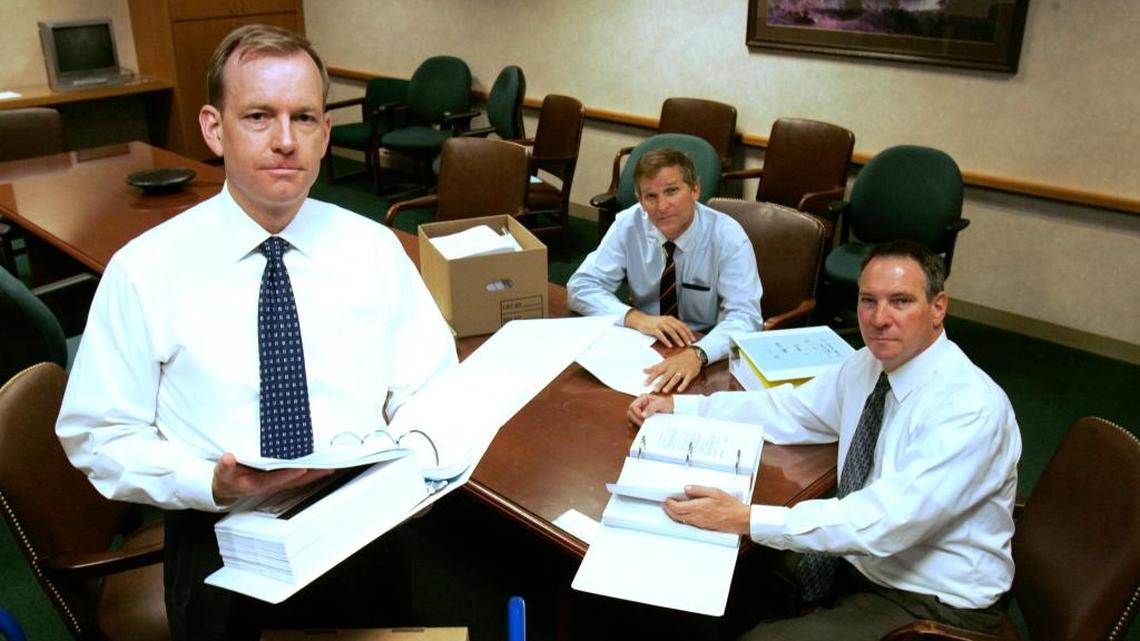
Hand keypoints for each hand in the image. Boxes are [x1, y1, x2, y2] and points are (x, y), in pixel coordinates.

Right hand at [212, 452, 333, 504]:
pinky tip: (324, 465)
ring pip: (300, 479)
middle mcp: (271, 485)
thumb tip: (227, 458)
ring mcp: (278, 482)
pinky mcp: (282, 478)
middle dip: (311, 475)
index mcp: (256, 484)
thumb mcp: (222, 473)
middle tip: (328, 467)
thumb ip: (224, 467)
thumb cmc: (227, 478)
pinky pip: (300, 476)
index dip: (287, 475)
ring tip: (332, 465)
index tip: (301, 468)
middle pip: (294, 481)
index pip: (274, 480)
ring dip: (316, 473)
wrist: (228, 486)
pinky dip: (312, 471)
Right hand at [624, 309, 694, 347]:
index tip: (693, 339)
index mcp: (671, 319)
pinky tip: (670, 346)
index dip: (688, 332)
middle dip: (685, 336)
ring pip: (671, 331)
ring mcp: (660, 324)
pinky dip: (666, 341)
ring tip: (681, 345)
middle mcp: (667, 320)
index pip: (682, 325)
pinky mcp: (654, 329)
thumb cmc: (654, 323)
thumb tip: (682, 335)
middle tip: (689, 343)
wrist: (641, 320)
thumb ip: (673, 326)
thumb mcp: (665, 322)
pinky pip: (661, 335)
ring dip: (677, 339)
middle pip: (678, 328)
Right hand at [627, 393, 673, 425]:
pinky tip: (644, 428)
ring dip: (637, 423)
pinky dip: (638, 426)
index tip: (644, 419)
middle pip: (630, 413)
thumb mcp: (662, 404)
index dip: (637, 414)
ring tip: (645, 426)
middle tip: (644, 424)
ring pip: (631, 419)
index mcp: (642, 398)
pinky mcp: (641, 418)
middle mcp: (639, 405)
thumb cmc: (668, 405)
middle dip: (636, 420)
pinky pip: (635, 423)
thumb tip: (642, 414)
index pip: (633, 407)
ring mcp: (639, 412)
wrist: (673, 410)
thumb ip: (652, 407)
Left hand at [644, 348, 700, 393]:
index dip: (651, 377)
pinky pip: (686, 380)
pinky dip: (683, 385)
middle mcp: (674, 367)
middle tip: (655, 390)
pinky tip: (679, 390)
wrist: (694, 354)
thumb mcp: (666, 361)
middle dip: (660, 383)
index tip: (645, 383)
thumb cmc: (678, 359)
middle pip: (666, 376)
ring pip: (675, 378)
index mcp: (667, 364)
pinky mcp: (690, 374)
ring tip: (665, 391)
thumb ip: (655, 367)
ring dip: (670, 384)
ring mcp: (682, 371)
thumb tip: (644, 370)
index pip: (657, 371)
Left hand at [663, 485, 750, 534]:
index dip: (669, 503)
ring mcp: (699, 523)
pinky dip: (681, 518)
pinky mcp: (703, 526)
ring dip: (673, 514)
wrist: (739, 519)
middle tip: (665, 503)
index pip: (677, 507)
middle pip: (676, 515)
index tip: (667, 498)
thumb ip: (699, 490)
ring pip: (681, 520)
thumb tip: (687, 489)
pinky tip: (683, 513)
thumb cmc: (730, 506)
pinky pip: (688, 522)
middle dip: (668, 509)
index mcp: (699, 507)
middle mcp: (697, 517)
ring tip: (671, 507)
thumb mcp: (715, 492)